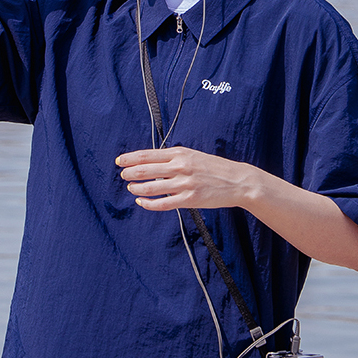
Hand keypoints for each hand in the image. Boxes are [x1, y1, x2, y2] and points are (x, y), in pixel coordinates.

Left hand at [116, 147, 252, 211]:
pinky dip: (148, 203)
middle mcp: (180, 167)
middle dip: (129, 172)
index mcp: (180, 153)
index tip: (119, 161)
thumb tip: (151, 163)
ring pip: (151, 187)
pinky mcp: (189, 200)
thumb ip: (173, 158)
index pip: (147, 155)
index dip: (130, 158)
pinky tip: (141, 201)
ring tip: (130, 187)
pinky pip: (162, 203)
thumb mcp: (193, 156)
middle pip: (145, 169)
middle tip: (122, 175)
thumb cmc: (214, 168)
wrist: (237, 181)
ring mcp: (184, 184)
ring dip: (136, 187)